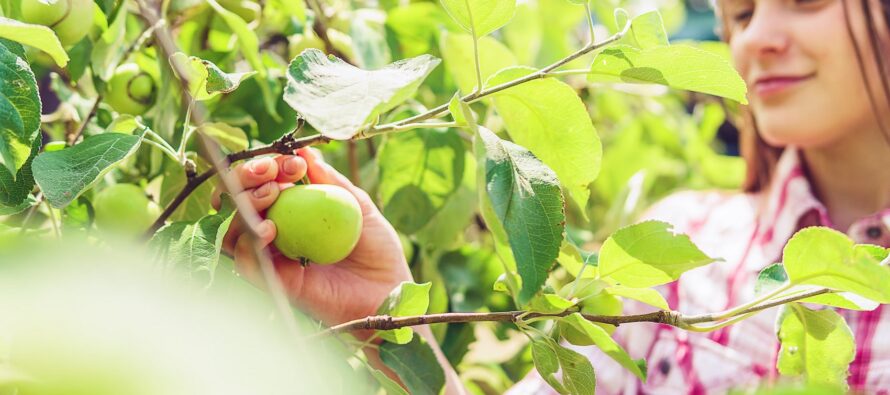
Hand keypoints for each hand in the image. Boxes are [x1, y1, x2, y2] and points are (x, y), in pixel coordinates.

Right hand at [215, 148, 412, 328]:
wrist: (389, 290)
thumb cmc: (378, 249)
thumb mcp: (358, 205)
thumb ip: (331, 180)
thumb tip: (305, 151)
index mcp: (294, 212)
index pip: (264, 183)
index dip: (269, 166)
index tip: (294, 163)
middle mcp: (277, 234)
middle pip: (240, 201)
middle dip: (246, 178)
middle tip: (270, 173)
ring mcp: (274, 258)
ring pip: (235, 230)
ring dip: (245, 205)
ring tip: (271, 196)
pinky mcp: (276, 283)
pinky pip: (246, 263)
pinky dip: (248, 243)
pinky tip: (267, 230)